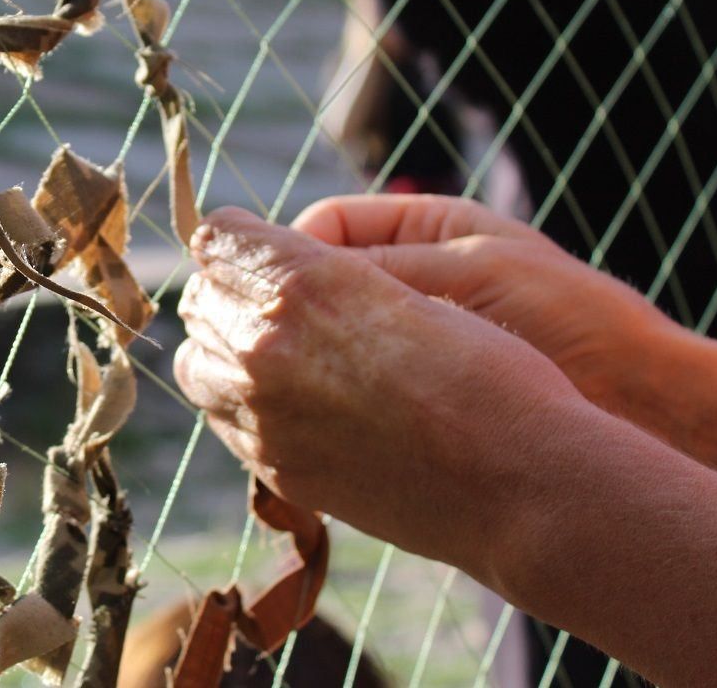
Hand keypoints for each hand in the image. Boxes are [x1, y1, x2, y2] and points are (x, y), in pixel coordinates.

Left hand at [174, 206, 586, 574]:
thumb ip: (332, 272)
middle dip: (229, 290)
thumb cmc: (489, 372)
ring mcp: (261, 414)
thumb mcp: (414, 283)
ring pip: (198, 364)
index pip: (219, 235)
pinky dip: (241, 404)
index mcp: (301, 282)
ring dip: (225, 349)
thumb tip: (281, 263)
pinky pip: (224, 422)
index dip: (243, 237)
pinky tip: (290, 403)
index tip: (261, 245)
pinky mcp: (275, 468)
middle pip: (200, 298)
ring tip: (276, 353)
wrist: (519, 481)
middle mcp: (264, 345)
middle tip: (273, 299)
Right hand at [290, 194, 666, 412]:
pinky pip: (349, 386)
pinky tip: (328, 411)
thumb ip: (379, 266)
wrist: (643, 402)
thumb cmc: (569, 321)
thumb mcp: (466, 272)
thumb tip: (288, 266)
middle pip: (314, 285)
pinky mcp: (412, 392)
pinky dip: (330, 396)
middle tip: (278, 345)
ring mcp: (408, 338)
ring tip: (302, 382)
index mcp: (422, 229)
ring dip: (307, 358)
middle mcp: (409, 279)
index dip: (293, 254)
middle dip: (291, 310)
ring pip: (322, 340)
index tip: (282, 291)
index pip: (326, 227)